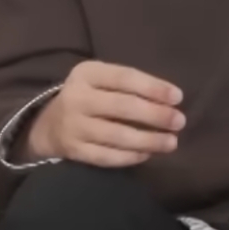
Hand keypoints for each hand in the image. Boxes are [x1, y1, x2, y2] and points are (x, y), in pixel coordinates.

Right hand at [21, 61, 183, 166]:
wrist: (48, 124)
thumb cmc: (89, 96)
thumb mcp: (101, 80)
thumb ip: (129, 85)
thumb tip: (170, 100)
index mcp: (87, 73)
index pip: (125, 77)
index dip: (153, 87)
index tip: (178, 97)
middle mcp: (77, 98)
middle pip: (123, 106)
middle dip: (156, 115)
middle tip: (180, 122)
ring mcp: (74, 126)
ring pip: (117, 135)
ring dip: (149, 140)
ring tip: (171, 142)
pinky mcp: (74, 150)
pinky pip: (107, 156)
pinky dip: (130, 157)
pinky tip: (147, 154)